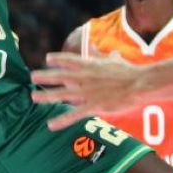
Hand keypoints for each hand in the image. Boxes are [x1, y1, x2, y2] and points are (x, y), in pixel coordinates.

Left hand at [31, 52, 147, 128]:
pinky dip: (61, 120)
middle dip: (45, 76)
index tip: (48, 58)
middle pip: (60, 76)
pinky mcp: (94, 105)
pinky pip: (74, 114)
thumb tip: (99, 48)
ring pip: (62, 94)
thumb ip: (103, 56)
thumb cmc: (130, 72)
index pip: (70, 60)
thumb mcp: (115, 60)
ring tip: (33, 97)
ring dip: (46, 96)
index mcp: (91, 65)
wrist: (140, 84)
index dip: (58, 59)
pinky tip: (50, 124)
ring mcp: (88, 92)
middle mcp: (85, 77)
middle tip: (32, 77)